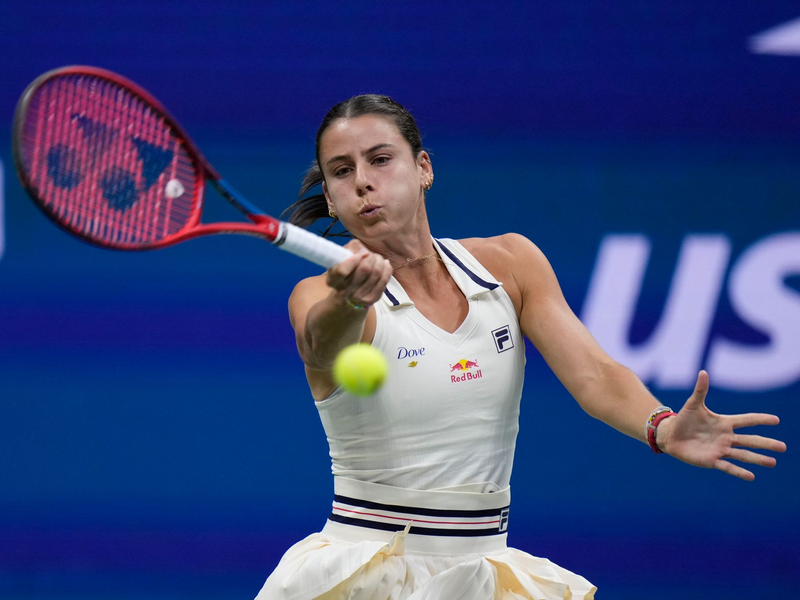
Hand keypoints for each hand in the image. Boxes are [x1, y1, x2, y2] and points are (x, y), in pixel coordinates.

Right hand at [326, 240, 391, 308]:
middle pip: (365, 269)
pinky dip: (386, 268)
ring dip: (379, 261)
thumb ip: (351, 248)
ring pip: (376, 273)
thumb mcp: (342, 257)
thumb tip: (365, 252)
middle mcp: (344, 291)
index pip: (342, 270)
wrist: (349, 293)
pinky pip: (384, 280)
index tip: (360, 254)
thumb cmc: (347, 270)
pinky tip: (384, 264)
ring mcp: (358, 297)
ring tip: (376, 258)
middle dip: (370, 256)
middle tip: (369, 254)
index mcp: (333, 280)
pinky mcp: (372, 299)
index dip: (353, 259)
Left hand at [657, 370, 786, 480]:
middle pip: (750, 440)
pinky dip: (739, 472)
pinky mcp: (711, 460)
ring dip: (757, 459)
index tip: (776, 420)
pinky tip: (751, 476)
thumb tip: (703, 372)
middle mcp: (726, 437)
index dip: (760, 419)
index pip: (746, 420)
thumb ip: (700, 390)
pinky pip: (727, 467)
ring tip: (772, 462)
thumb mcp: (693, 404)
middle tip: (783, 447)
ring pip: (742, 455)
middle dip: (766, 443)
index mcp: (724, 423)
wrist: (671, 435)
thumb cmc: (684, 419)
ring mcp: (720, 450)